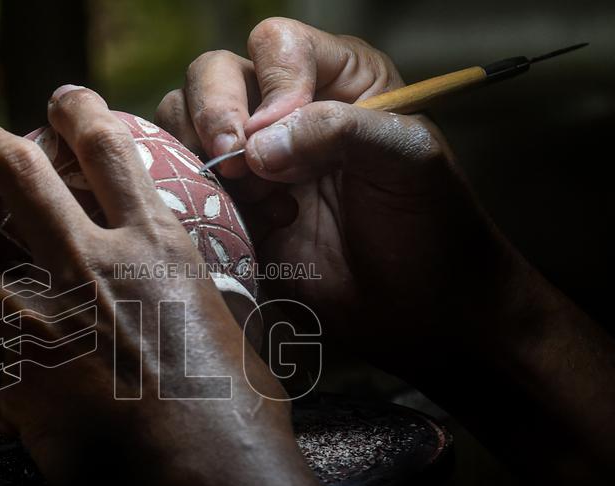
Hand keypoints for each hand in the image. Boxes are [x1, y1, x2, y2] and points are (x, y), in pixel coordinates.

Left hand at [0, 85, 344, 485]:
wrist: (210, 475)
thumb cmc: (238, 416)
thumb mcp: (233, 339)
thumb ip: (200, 312)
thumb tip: (198, 316)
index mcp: (157, 248)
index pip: (110, 150)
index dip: (79, 111)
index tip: (62, 102)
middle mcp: (94, 264)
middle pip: (16, 172)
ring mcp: (44, 317)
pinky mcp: (12, 375)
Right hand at [156, 17, 513, 374]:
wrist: (417, 310)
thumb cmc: (429, 227)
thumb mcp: (407, 157)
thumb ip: (338, 128)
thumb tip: (257, 144)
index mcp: (339, 80)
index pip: (278, 46)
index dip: (272, 82)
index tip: (282, 132)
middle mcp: (287, 111)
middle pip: (215, 73)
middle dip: (217, 114)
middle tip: (236, 162)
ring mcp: (254, 162)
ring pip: (185, 123)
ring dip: (206, 159)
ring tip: (258, 197)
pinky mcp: (233, 210)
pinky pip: (185, 185)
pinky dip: (200, 201)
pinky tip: (255, 226)